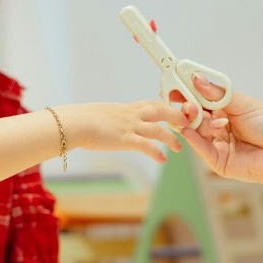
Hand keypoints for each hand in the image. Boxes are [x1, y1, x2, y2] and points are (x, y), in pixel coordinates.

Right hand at [62, 100, 191, 163]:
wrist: (74, 123)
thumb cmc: (82, 120)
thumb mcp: (102, 115)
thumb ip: (113, 118)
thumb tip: (111, 121)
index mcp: (126, 108)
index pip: (152, 103)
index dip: (166, 107)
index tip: (174, 111)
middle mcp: (131, 115)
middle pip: (162, 111)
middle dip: (177, 117)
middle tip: (188, 124)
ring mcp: (129, 126)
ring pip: (159, 129)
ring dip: (172, 138)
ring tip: (179, 147)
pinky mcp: (125, 139)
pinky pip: (147, 145)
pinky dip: (157, 152)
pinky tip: (163, 159)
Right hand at [179, 77, 262, 192]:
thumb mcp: (244, 104)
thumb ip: (218, 94)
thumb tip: (197, 78)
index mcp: (228, 110)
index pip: (203, 99)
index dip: (190, 91)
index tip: (176, 83)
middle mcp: (221, 126)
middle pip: (196, 114)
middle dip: (188, 105)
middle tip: (180, 98)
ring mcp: (218, 144)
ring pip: (196, 129)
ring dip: (192, 120)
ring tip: (191, 111)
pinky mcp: (217, 160)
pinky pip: (200, 148)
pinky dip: (192, 137)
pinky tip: (187, 128)